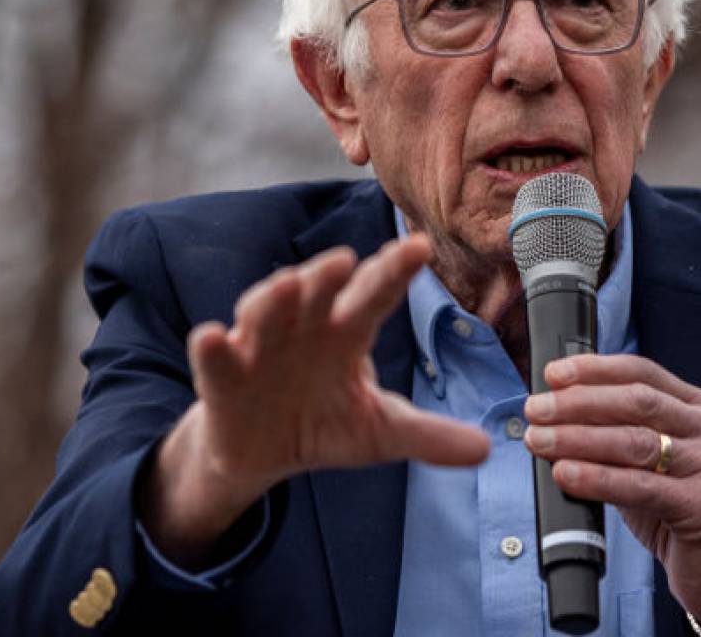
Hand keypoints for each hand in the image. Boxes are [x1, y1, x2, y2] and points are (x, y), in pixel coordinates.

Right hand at [141, 237, 490, 566]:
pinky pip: (215, 358)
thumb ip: (428, 436)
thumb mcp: (379, 432)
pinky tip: (212, 336)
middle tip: (344, 260)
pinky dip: (212, 347)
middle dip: (328, 276)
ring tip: (287, 285)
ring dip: (272, 298)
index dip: (394, 272)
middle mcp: (304, 327)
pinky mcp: (222, 376)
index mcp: (347, 333)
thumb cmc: (324, 422)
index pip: (375, 295)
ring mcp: (259, 346)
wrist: (262, 451)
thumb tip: (489, 448)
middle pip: (318, 294)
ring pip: (265, 313)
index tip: (419, 247)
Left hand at [523, 354, 700, 631]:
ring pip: (636, 441)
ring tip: (540, 439)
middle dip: (579, 402)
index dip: (595, 370)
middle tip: (537, 409)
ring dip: (579, 438)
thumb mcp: (658, 463)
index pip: (644, 374)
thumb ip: (621, 436)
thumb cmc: (686, 512)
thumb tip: (558, 417)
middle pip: (637, 402)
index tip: (554, 374)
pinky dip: (597, 478)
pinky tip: (566, 474)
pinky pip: (641, 487)